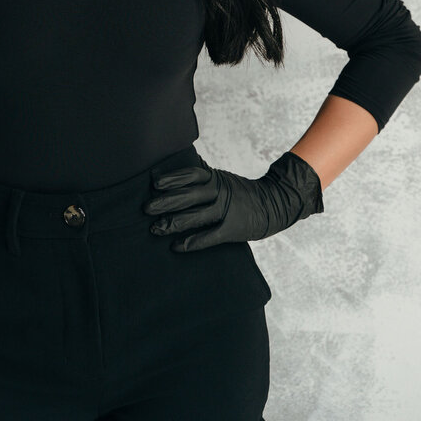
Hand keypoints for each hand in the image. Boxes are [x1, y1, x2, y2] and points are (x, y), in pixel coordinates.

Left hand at [143, 151, 323, 252]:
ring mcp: (227, 211)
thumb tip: (179, 173)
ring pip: (196, 217)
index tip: (154, 183)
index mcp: (216, 178)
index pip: (191, 175)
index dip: (173, 178)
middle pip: (189, 195)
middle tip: (146, 208)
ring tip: (156, 228)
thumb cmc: (241, 193)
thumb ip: (203, 178)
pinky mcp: (232, 230)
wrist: (274, 205)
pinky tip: (177, 246)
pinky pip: (209, 237)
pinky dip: (192, 242)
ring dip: (174, 223)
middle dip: (166, 202)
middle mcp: (220, 192)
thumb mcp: (223, 179)